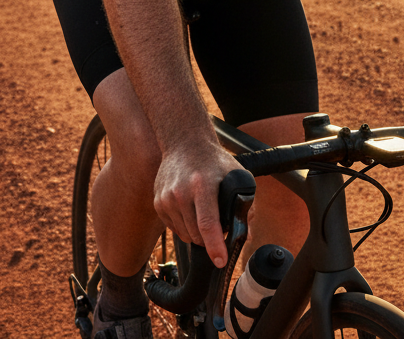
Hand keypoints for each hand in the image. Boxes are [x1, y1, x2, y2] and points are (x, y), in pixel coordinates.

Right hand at [152, 138, 243, 267]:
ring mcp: (166, 198)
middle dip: (210, 238)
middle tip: (218, 223)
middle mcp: (181, 192)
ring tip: (204, 213)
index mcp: (203, 184)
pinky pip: (174, 229)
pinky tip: (191, 209)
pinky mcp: (158, 203)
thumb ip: (245, 204)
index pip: (208, 223)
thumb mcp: (236, 175)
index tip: (220, 261)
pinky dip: (185, 227)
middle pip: (196, 234)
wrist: (185, 143)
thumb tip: (246, 235)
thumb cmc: (213, 160)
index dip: (215, 246)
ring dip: (197, 234)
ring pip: (185, 235)